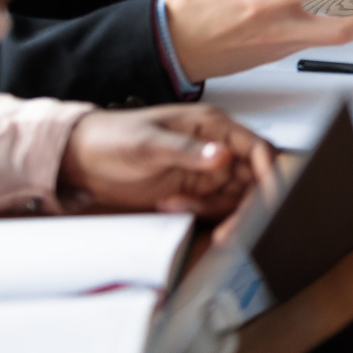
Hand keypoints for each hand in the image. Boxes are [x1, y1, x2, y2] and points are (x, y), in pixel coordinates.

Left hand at [60, 104, 273, 217]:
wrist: (82, 157)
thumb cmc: (112, 137)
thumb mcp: (149, 143)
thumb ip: (187, 150)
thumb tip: (221, 156)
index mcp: (213, 126)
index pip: (257, 149)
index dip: (270, 173)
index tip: (270, 198)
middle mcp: (216, 148)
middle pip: (252, 180)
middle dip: (246, 205)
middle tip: (231, 226)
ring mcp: (207, 171)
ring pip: (236, 198)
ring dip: (217, 211)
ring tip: (181, 207)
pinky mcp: (195, 190)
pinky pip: (214, 207)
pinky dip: (200, 213)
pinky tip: (173, 206)